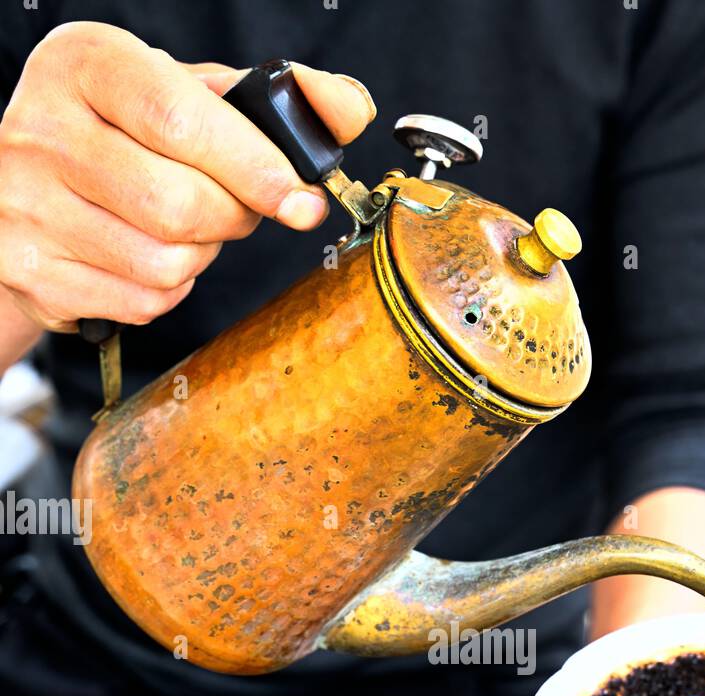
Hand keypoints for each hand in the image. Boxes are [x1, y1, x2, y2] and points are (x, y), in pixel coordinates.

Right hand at [0, 23, 374, 331]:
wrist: (22, 179)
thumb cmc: (123, 128)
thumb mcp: (184, 88)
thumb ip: (272, 97)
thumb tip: (349, 109)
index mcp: (86, 64)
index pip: (181, 120)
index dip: (255, 167)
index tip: (300, 198)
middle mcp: (43, 131)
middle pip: (179, 205)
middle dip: (234, 218)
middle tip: (237, 207)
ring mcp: (29, 207)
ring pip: (166, 262)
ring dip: (202, 256)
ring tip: (188, 227)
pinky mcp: (34, 272)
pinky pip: (143, 301)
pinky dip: (170, 288)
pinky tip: (151, 254)